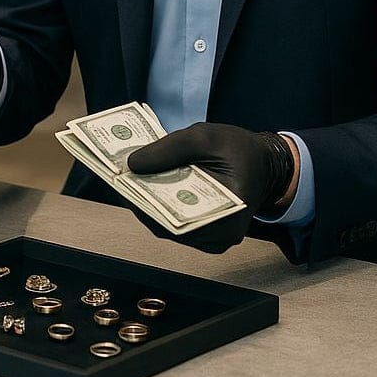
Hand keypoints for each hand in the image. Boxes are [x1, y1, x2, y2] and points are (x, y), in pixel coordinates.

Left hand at [126, 123, 295, 252]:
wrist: (261, 162)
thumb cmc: (239, 149)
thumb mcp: (207, 137)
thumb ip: (171, 148)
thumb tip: (132, 164)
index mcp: (231, 215)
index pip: (182, 220)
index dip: (149, 204)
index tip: (124, 184)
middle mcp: (219, 236)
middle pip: (168, 225)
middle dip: (140, 200)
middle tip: (114, 177)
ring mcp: (208, 238)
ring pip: (165, 224)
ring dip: (142, 201)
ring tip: (119, 178)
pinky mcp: (198, 232)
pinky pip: (169, 220)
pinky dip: (152, 202)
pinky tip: (135, 183)